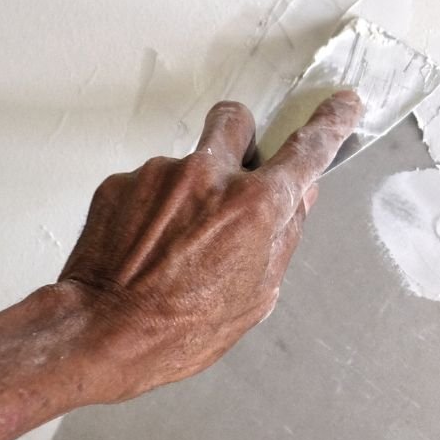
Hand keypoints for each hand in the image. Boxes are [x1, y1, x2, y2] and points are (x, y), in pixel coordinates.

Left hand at [51, 91, 361, 401]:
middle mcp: (209, 176)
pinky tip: (144, 249)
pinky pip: (149, 185)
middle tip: (233, 179)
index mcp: (255, 206)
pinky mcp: (121, 182)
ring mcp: (161, 173)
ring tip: (174, 248)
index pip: (307, 150)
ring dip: (189, 192)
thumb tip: (299, 198)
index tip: (342, 106)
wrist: (97, 333)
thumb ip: (283, 236)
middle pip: (237, 120)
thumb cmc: (177, 329)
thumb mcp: (256, 295)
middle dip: (241, 139)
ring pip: (188, 163)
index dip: (331, 124)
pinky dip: (151, 211)